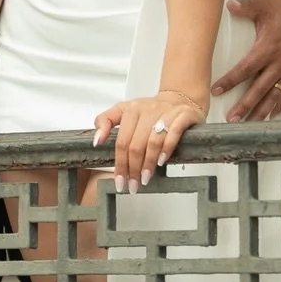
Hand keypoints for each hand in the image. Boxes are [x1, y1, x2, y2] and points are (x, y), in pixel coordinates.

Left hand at [92, 89, 207, 191]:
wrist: (178, 97)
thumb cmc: (150, 110)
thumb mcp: (124, 111)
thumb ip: (106, 121)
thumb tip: (97, 140)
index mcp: (131, 109)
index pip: (122, 141)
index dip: (120, 163)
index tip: (119, 180)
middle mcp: (148, 109)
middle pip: (136, 144)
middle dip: (133, 168)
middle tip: (132, 184)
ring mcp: (166, 112)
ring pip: (153, 141)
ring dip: (148, 164)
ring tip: (145, 178)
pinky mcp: (183, 114)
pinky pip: (174, 133)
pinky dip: (166, 149)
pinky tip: (162, 161)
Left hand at [213, 0, 280, 121]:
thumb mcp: (263, 3)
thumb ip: (246, 7)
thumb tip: (229, 5)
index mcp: (268, 47)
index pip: (246, 69)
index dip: (230, 81)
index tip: (216, 90)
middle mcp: (278, 62)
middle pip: (259, 89)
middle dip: (245, 105)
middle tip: (231, 119)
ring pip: (273, 95)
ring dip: (261, 110)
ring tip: (249, 124)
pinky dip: (279, 105)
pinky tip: (271, 116)